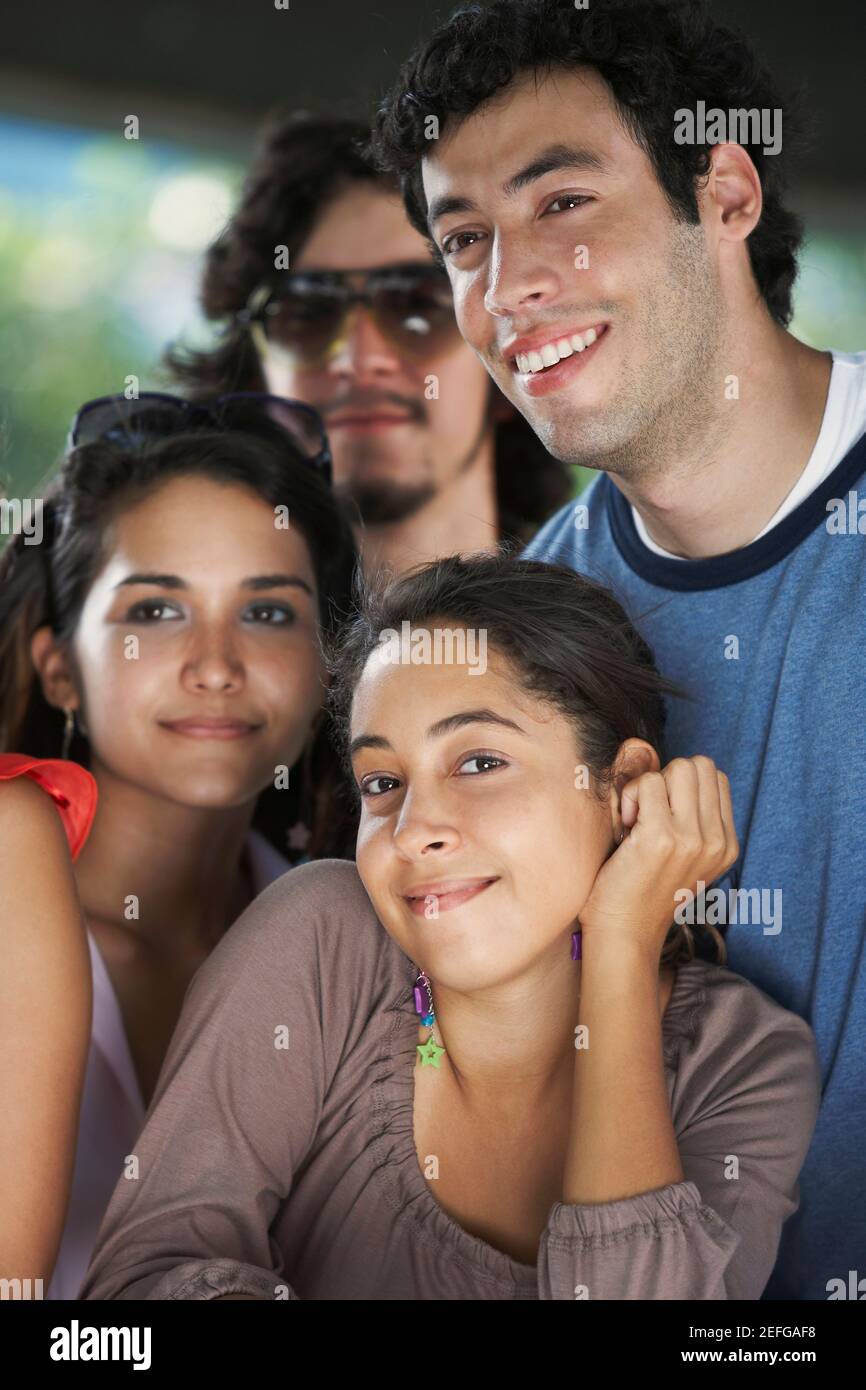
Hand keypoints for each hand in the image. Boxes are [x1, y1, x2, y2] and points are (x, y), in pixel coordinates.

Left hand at [577, 756, 738, 958]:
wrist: (624, 932)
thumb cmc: (643, 889)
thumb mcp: (686, 857)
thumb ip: (694, 820)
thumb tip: (676, 774)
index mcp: (727, 845)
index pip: (715, 777)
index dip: (682, 785)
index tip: (663, 814)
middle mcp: (717, 841)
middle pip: (699, 765)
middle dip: (668, 778)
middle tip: (649, 812)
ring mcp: (692, 839)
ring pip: (678, 767)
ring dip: (648, 785)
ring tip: (637, 819)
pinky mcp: (661, 837)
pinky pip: (648, 782)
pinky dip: (630, 796)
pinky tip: (626, 827)